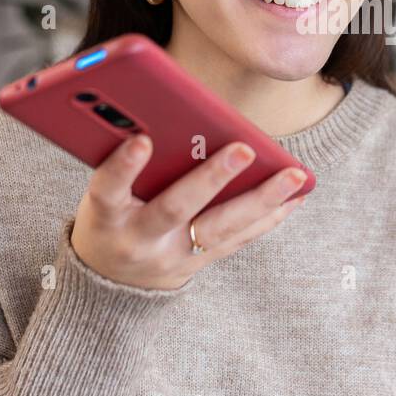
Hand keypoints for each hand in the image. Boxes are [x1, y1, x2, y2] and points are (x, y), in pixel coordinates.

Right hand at [71, 134, 307, 290]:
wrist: (108, 283)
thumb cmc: (107, 217)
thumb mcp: (100, 193)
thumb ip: (120, 163)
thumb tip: (153, 112)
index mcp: (105, 217)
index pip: (108, 191)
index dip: (122, 168)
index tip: (142, 140)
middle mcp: (139, 241)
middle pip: (175, 208)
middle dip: (211, 178)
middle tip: (243, 149)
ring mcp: (172, 256)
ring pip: (220, 228)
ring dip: (261, 199)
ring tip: (295, 174)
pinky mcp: (198, 263)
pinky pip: (238, 240)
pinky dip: (269, 216)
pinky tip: (295, 195)